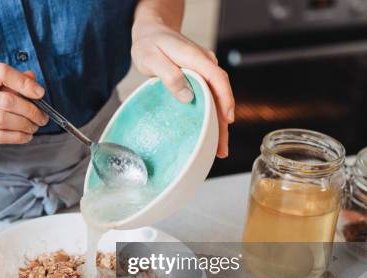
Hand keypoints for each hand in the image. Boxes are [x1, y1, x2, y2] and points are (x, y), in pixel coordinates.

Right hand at [0, 64, 48, 160]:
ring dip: (25, 124)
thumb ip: (8, 84)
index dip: (22, 82)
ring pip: (2, 119)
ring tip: (34, 127)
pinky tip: (25, 137)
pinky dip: (17, 137)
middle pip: (5, 99)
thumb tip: (32, 78)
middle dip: (30, 109)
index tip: (39, 93)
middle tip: (42, 117)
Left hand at [132, 23, 234, 157]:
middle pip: (220, 93)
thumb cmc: (149, 43)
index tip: (227, 120)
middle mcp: (204, 64)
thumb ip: (169, 75)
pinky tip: (210, 131)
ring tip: (219, 147)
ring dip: (218, 122)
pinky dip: (211, 114)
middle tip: (222, 147)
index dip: (224, 100)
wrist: (150, 31)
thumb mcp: (152, 57)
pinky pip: (209, 97)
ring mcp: (203, 71)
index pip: (217, 79)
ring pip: (216, 98)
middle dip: (223, 122)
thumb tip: (187, 95)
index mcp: (195, 58)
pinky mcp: (198, 78)